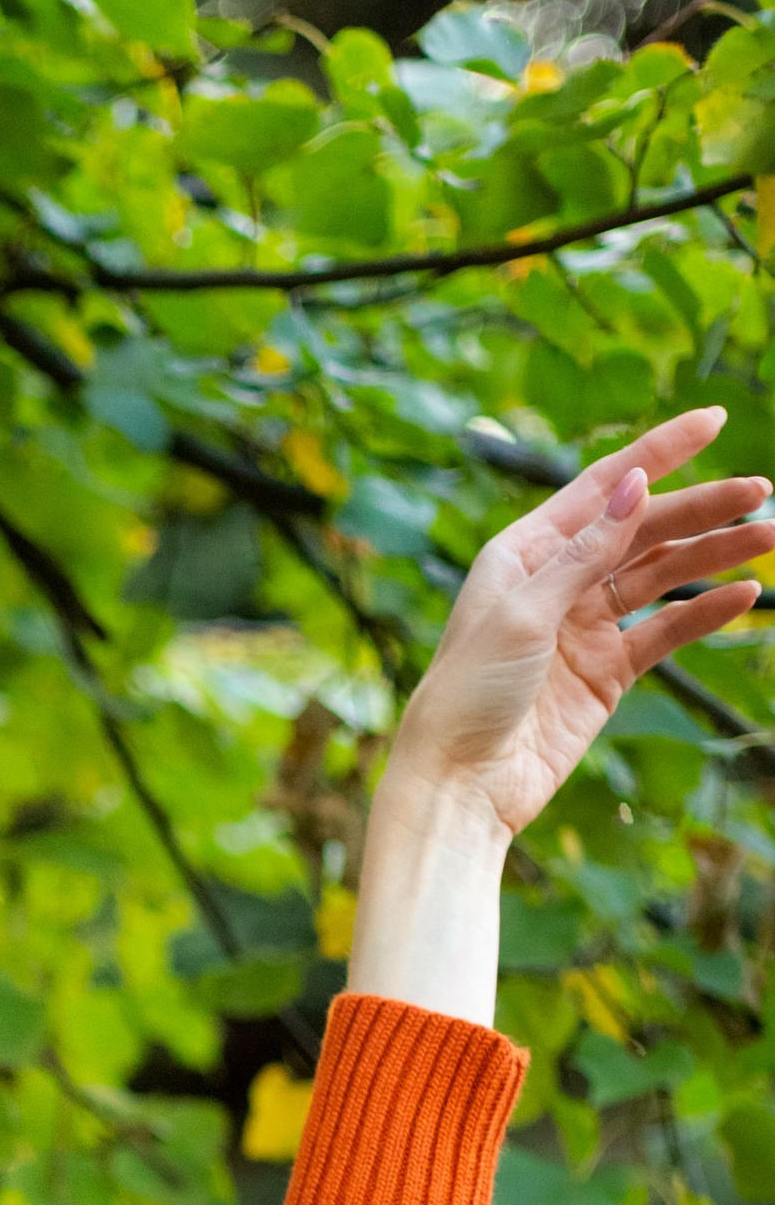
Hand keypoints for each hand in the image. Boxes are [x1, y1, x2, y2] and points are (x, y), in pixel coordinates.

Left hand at [386, 405, 767, 844]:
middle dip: (702, 508)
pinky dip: (702, 612)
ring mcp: (583, 627)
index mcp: (523, 552)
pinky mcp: (605, 673)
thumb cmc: (469, 693)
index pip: (603, 486)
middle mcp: (555, 581)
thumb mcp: (524, 612)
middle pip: (642, 529)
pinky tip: (742, 595)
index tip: (713, 421)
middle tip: (762, 489)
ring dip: (713, 555)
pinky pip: (663, 631)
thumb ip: (585, 553)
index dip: (659, 451)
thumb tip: (635, 484)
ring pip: (661, 576)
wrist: (461, 784)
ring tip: (767, 537)